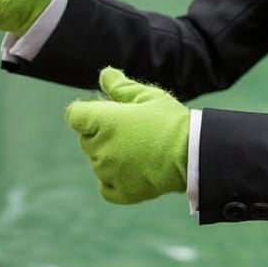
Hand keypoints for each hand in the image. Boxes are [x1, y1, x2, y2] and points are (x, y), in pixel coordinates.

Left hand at [65, 67, 189, 204]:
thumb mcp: (147, 95)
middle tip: (131, 129)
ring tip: (139, 149)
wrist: (193, 155)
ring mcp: (107, 172)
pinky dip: (113, 178)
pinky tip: (131, 170)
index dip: (88, 111)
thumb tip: (104, 74)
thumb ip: (119, 85)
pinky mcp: (120, 192)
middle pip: (86, 138)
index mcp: (101, 121)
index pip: (74, 114)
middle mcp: (99, 148)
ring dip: (109, 155)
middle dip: (101, 132)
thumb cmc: (170, 120)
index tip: (106, 111)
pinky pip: (105, 185)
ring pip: (97, 161)